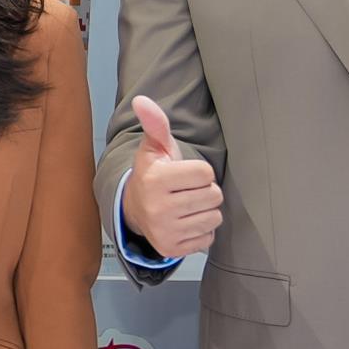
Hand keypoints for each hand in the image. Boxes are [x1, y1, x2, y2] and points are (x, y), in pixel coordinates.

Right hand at [119, 96, 222, 258]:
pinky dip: (201, 231)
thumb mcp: (154, 149)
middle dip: (204, 191)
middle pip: (214, 195)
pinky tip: (184, 223)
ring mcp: (165, 231)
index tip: (182, 174)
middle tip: (184, 191)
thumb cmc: (152, 175)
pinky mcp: (172, 249)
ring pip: (214, 217)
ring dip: (204, 211)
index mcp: (155, 180)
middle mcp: (158, 208)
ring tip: (185, 206)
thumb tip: (141, 100)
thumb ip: (156, 124)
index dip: (199, 171)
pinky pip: (208, 238)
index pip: (206, 172)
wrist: (134, 210)